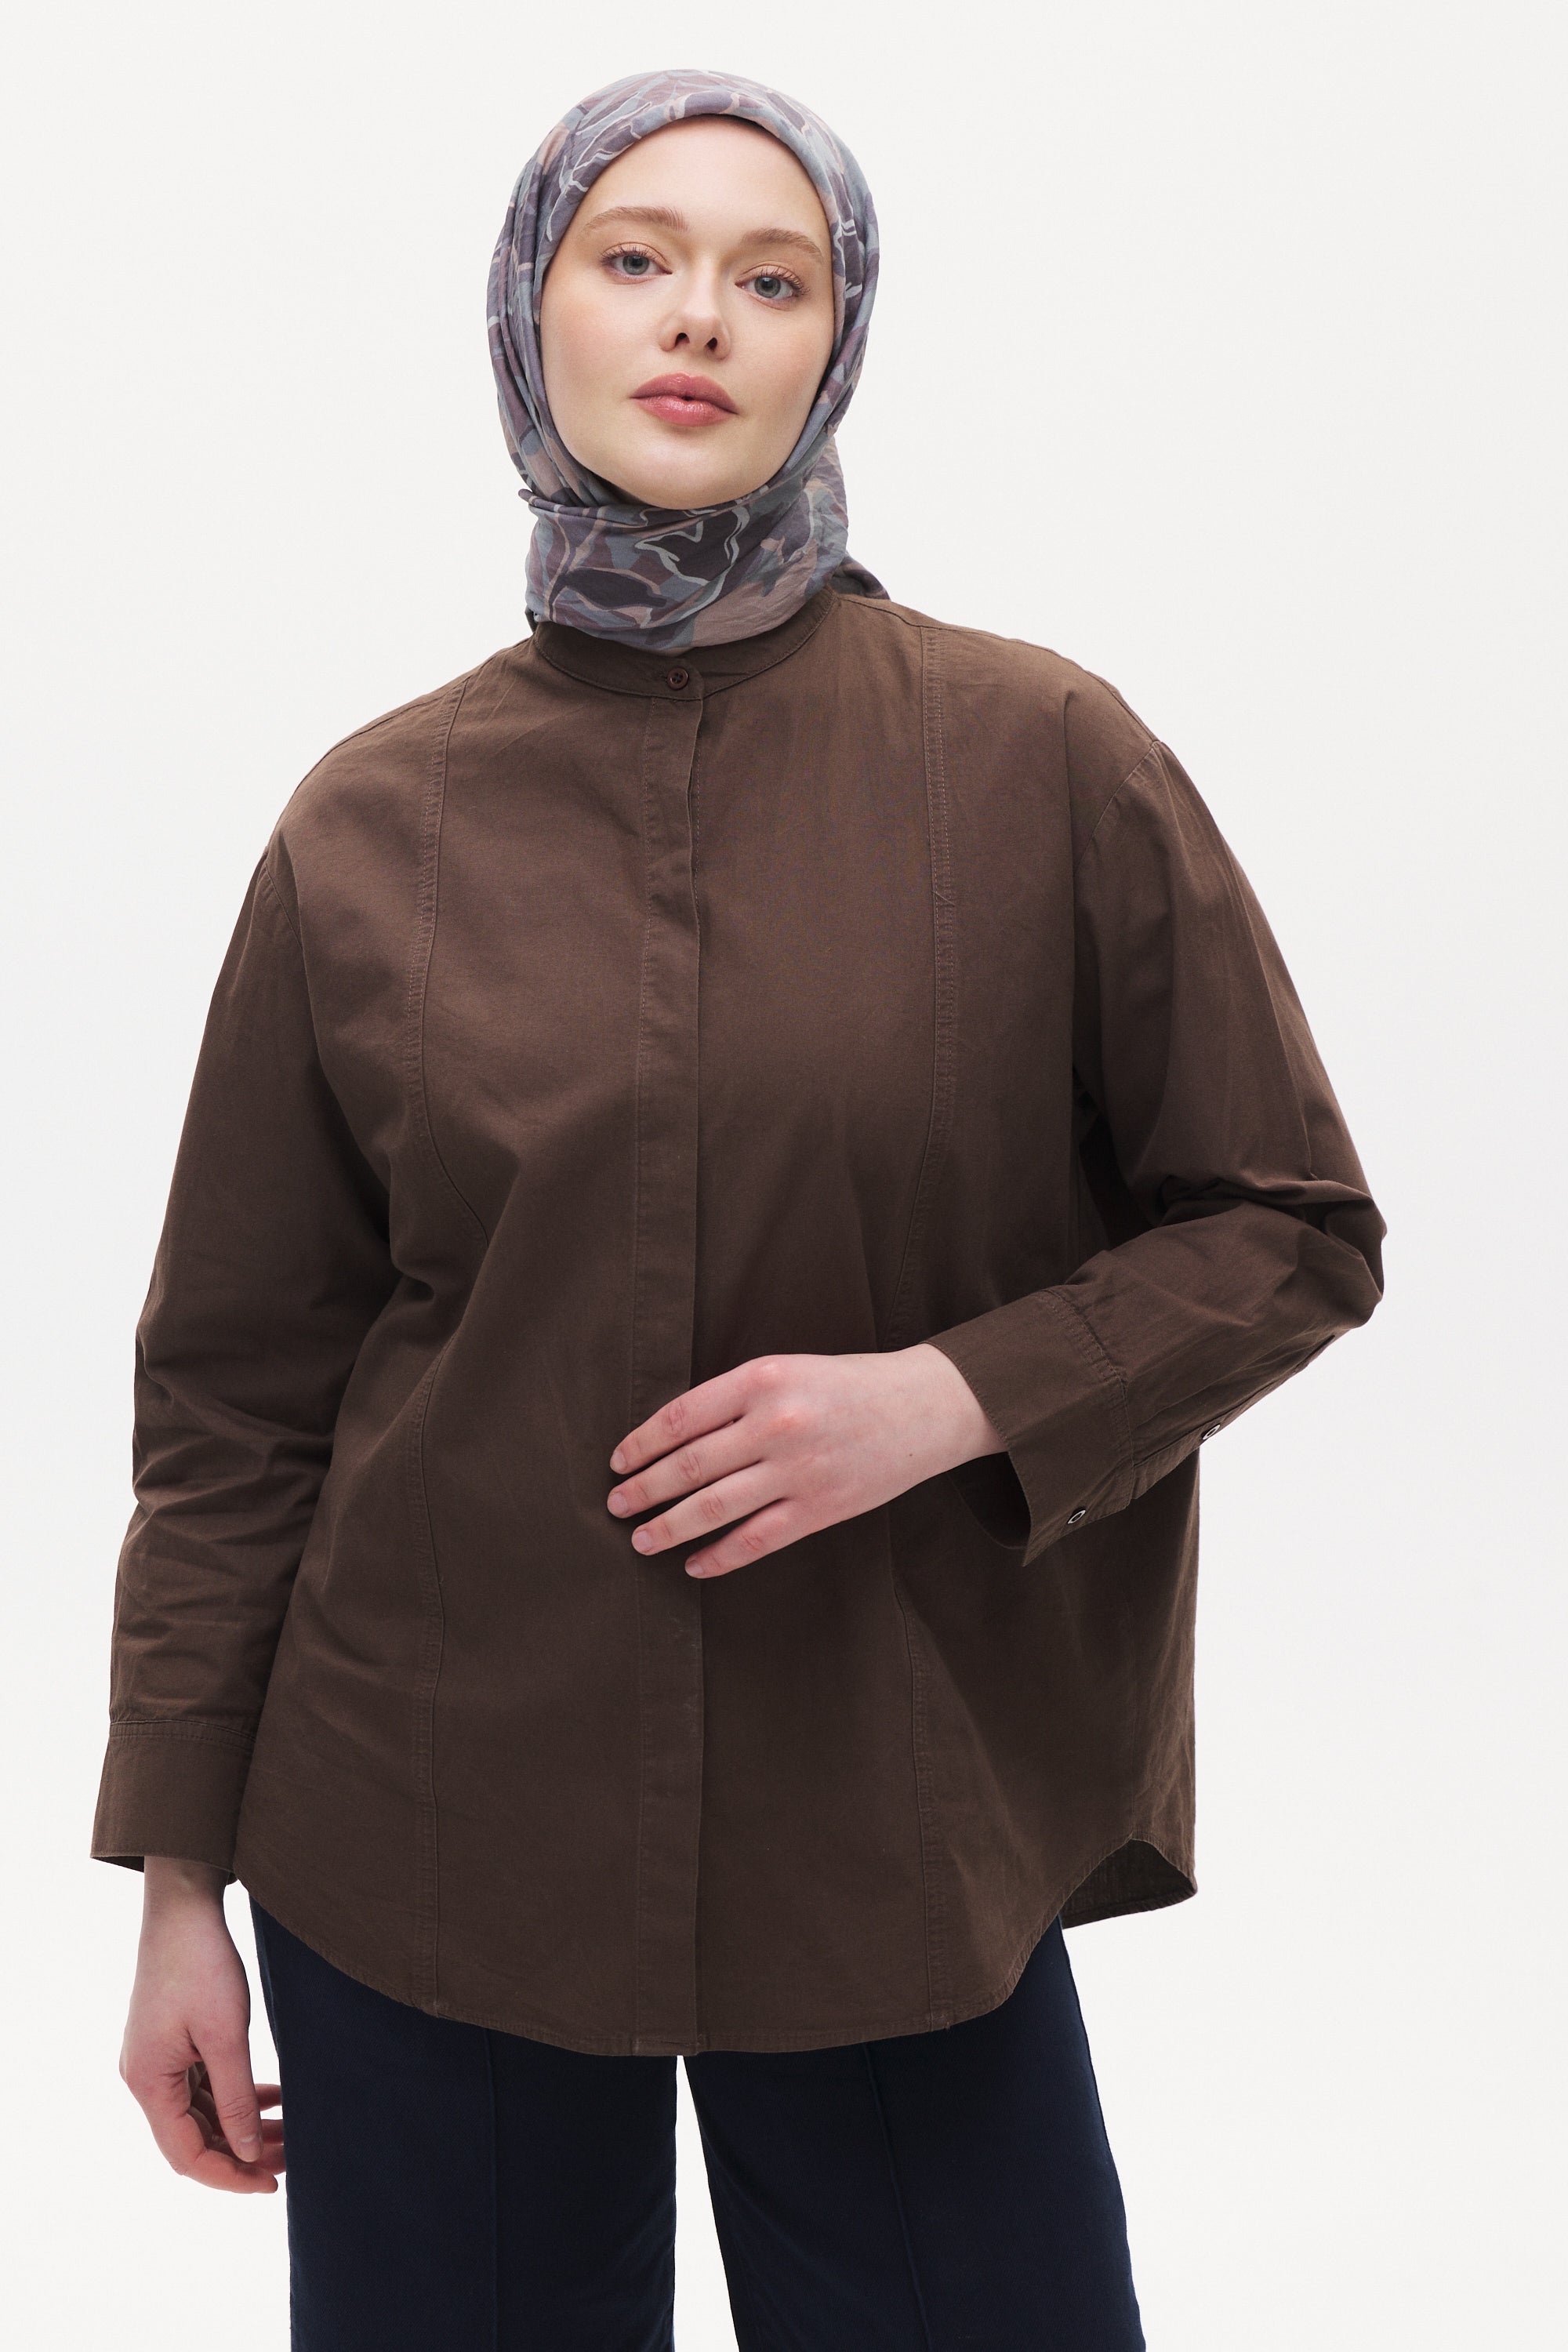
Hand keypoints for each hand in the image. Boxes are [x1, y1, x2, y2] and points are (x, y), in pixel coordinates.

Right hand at [120, 1858, 283, 2193]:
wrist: (183, 1906)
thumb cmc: (200, 1964)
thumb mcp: (225, 2036)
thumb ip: (235, 2098)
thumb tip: (246, 2151)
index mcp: (149, 2083)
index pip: (186, 2154)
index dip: (229, 2176)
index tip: (271, 2183)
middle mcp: (146, 2078)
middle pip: (193, 2138)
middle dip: (241, 2154)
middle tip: (291, 2160)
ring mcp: (158, 2060)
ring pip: (202, 2114)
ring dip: (243, 2126)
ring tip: (291, 2133)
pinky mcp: (173, 2043)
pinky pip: (204, 2086)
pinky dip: (237, 2096)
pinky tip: (274, 2098)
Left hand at [607, 1342, 1002, 1577]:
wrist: (926, 1405)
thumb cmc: (849, 1385)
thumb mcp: (788, 1370)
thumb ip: (735, 1400)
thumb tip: (672, 1440)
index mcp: (763, 1379)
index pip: (681, 1417)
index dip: (641, 1444)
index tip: (619, 1461)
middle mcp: (777, 1423)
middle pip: (689, 1466)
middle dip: (643, 1490)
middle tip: (615, 1505)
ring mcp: (800, 1470)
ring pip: (713, 1508)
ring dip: (668, 1527)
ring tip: (640, 1539)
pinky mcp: (822, 1507)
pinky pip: (756, 1540)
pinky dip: (719, 1557)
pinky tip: (694, 1563)